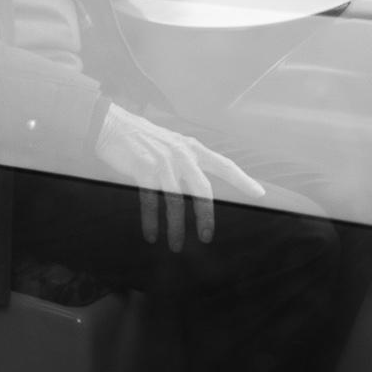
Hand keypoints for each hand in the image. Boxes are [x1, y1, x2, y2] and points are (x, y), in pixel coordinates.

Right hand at [94, 104, 265, 251]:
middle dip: (206, 217)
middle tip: (207, 237)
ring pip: (176, 201)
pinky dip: (151, 221)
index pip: (224, 164)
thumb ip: (186, 158)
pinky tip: (151, 234)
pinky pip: (151, 201)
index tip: (259, 193)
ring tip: (176, 245)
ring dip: (177, 227)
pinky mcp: (144, 169)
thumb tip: (197, 180)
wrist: (113, 125)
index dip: (242, 179)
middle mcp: (181, 155)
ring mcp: (163, 162)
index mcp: (191, 148)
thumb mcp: (171, 142)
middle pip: (202, 190)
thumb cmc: (141, 137)